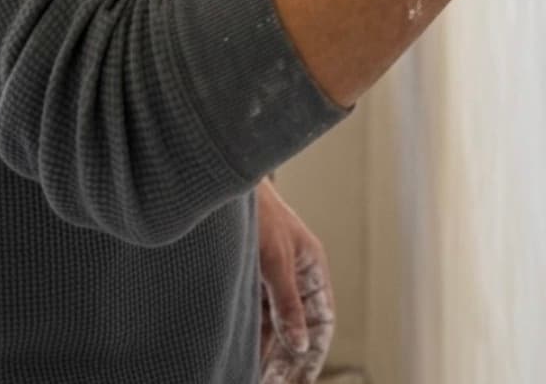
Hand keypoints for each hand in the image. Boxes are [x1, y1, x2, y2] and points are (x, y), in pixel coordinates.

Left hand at [257, 179, 334, 382]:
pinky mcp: (252, 275)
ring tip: (258, 378)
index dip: (314, 354)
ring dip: (269, 351)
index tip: (300, 381)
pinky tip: (243, 355)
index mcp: (312, 266)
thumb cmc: (257, 211)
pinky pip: (258, 313)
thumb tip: (301, 343)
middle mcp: (295, 274)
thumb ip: (287, 302)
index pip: (322, 321)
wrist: (224, 181)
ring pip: (276, 323)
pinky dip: (253, 335)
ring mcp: (273, 275)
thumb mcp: (275, 258)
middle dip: (289, 360)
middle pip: (299, 328)